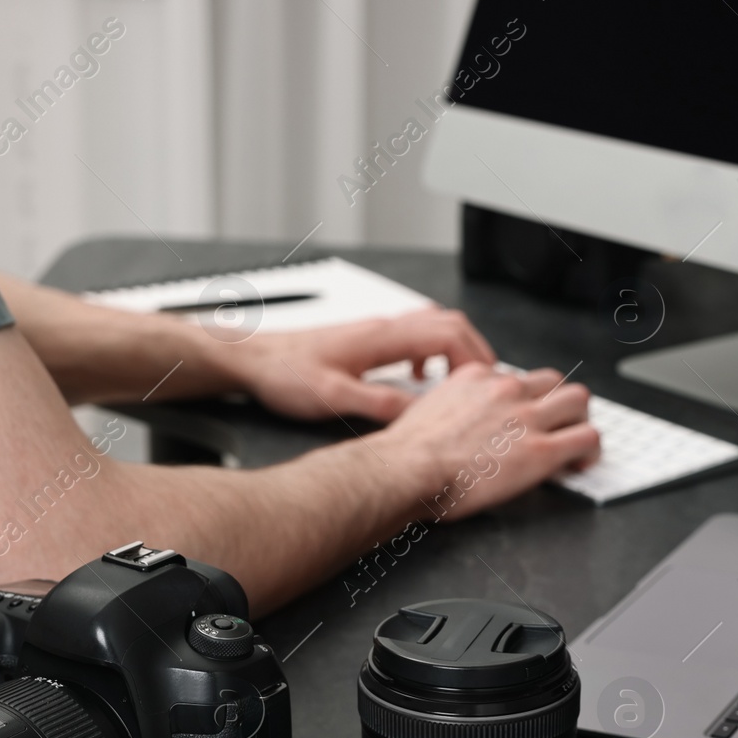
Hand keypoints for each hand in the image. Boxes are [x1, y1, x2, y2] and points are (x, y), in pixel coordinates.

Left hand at [224, 307, 496, 421]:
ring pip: (434, 326)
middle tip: (484, 383)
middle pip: (449, 323)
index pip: (448, 333)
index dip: (476, 357)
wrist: (252, 358)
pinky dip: (432, 353)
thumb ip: (378, 405)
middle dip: (475, 352)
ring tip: (461, 382)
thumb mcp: (333, 398)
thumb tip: (419, 414)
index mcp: (381, 338)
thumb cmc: (284, 374)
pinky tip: (420, 377)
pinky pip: (415, 336)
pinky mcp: (367, 339)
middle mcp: (383, 327)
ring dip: (455, 351)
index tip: (484, 384)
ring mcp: (376, 330)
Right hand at [370, 362, 599, 520]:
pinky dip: (590, 450)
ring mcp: (526, 418)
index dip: (526, 400)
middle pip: (554, 381)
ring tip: (575, 443)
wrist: (406, 470)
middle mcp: (506, 390)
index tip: (525, 418)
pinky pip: (587, 437)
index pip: (518, 378)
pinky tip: (580, 463)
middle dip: (560, 404)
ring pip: (578, 400)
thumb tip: (453, 425)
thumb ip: (449, 409)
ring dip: (580, 420)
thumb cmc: (406, 454)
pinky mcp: (541, 450)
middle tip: (558, 427)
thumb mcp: (426, 411)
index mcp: (476, 378)